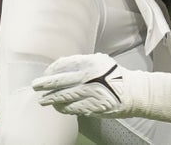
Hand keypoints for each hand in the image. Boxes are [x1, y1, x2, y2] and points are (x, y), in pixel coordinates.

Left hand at [32, 53, 170, 122]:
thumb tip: (61, 68)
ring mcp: (90, 92)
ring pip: (64, 96)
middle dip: (45, 84)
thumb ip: (82, 63)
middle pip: (60, 80)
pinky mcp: (93, 106)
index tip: (46, 74)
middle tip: (35, 87)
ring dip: (51, 99)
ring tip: (43, 100)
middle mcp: (89, 76)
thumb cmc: (116, 75)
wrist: (135, 92)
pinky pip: (73, 108)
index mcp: (90, 62)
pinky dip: (63, 108)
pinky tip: (58, 108)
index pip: (64, 64)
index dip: (52, 70)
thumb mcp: (100, 61)